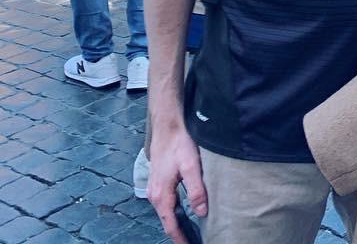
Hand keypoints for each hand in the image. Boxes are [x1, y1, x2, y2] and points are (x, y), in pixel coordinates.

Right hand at [148, 120, 207, 242]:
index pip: (170, 225)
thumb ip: (196, 189)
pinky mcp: (159, 181)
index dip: (180, 239)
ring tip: (191, 231)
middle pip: (167, 221)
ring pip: (167, 212)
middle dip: (179, 233)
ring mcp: (155, 188)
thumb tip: (201, 212)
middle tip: (193, 240)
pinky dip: (174, 211)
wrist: (168, 125)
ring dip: (177, 222)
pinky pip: (166, 203)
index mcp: (162, 195)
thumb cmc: (179, 143)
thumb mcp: (191, 166)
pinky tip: (184, 212)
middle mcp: (155, 195)